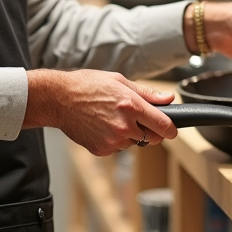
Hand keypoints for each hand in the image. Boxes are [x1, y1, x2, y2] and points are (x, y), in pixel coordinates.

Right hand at [22, 68, 177, 155]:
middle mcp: (124, 126)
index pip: (164, 126)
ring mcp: (112, 140)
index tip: (172, 129)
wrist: (59, 99)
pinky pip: (117, 148)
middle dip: (151, 131)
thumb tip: (168, 99)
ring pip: (133, 143)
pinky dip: (114, 140)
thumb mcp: (119, 81)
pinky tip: (102, 126)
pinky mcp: (101, 150)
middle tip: (138, 119)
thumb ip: (147, 93)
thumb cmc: (87, 86)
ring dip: (129, 134)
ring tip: (112, 117)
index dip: (171, 129)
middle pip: (152, 138)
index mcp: (131, 106)